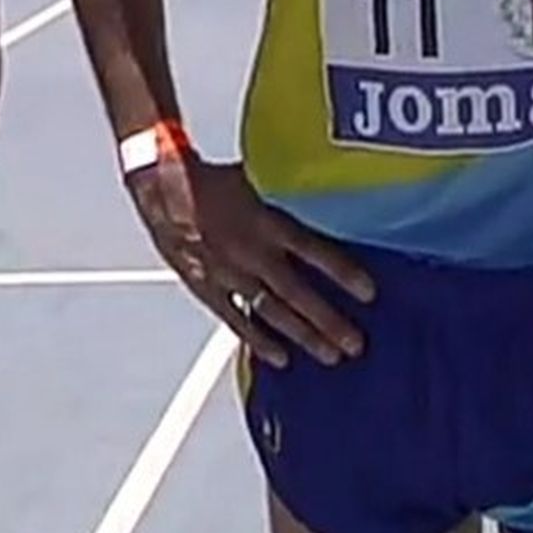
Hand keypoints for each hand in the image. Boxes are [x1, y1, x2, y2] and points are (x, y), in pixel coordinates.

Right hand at [128, 153, 374, 368]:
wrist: (162, 190)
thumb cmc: (218, 179)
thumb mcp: (264, 174)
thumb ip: (297, 190)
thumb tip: (340, 184)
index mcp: (267, 221)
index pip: (314, 251)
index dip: (343, 273)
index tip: (370, 294)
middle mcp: (251, 253)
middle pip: (297, 293)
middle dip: (328, 321)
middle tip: (356, 344)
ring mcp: (229, 275)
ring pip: (272, 313)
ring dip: (303, 336)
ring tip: (332, 356)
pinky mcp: (208, 289)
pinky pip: (237, 319)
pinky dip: (259, 341)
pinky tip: (281, 358)